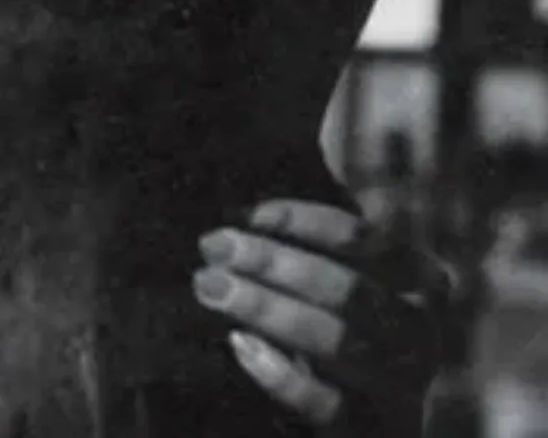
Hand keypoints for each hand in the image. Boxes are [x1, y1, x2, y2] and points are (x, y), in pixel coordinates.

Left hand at [191, 199, 439, 435]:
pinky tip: (238, 344)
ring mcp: (398, 384)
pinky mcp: (367, 427)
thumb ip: (314, 254)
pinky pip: (322, 401)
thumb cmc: (348, 338)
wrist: (376, 425)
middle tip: (213, 245)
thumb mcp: (347, 289)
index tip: (248, 215)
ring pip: (334, 340)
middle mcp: (418, 331)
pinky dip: (278, 371)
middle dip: (272, 262)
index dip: (302, 221)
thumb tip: (240, 220)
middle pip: (345, 288)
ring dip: (265, 306)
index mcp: (421, 283)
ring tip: (209, 284)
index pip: (363, 239)